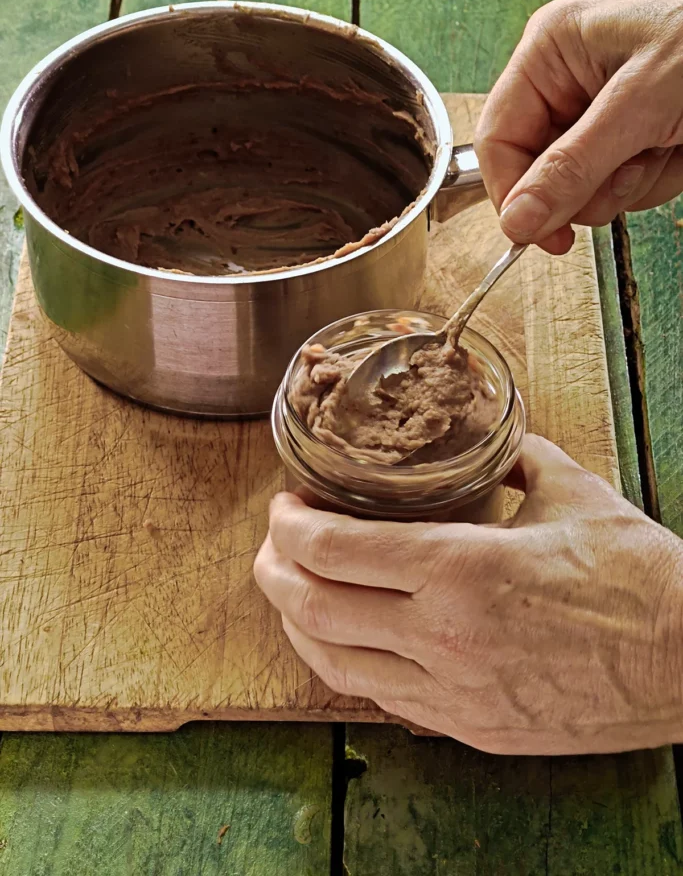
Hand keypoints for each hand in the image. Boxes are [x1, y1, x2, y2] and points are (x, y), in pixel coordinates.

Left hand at [255, 435, 682, 753]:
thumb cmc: (637, 574)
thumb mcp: (570, 490)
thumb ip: (512, 455)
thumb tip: (485, 438)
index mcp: (462, 569)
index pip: (334, 550)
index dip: (291, 525)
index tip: (285, 506)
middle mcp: (444, 636)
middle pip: (314, 608)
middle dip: (273, 570)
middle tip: (272, 544)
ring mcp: (454, 692)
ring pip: (335, 664)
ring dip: (296, 622)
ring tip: (290, 592)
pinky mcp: (471, 729)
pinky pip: (382, 699)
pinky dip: (347, 664)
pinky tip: (346, 641)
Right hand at [474, 0, 682, 253]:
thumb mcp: (639, 106)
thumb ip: (573, 166)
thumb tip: (517, 220)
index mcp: (550, 53)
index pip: (498, 140)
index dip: (513, 192)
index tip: (537, 234)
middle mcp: (566, 83)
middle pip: (537, 172)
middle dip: (587, 184)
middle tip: (631, 166)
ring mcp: (598, 115)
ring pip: (579, 190)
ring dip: (627, 185)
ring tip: (664, 146)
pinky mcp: (630, 140)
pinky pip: (618, 191)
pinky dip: (653, 182)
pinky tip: (675, 150)